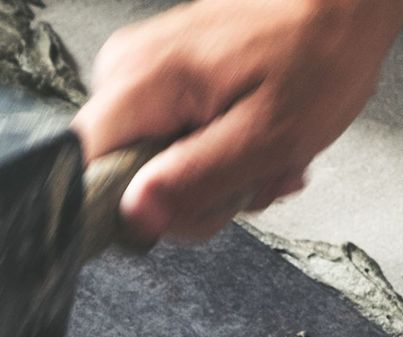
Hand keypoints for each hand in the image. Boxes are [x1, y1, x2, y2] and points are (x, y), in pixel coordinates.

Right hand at [72, 0, 402, 241]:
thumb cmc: (320, 52)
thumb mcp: (267, 135)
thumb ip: (194, 180)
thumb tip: (134, 217)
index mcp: (141, 83)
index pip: (82, 171)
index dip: (127, 209)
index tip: (185, 208)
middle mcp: (124, 71)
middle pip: (118, 176)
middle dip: (187, 197)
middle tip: (248, 185)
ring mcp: (139, 71)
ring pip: (146, 164)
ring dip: (208, 179)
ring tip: (262, 161)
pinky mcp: (159, 75)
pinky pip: (164, 138)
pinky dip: (210, 152)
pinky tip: (250, 143)